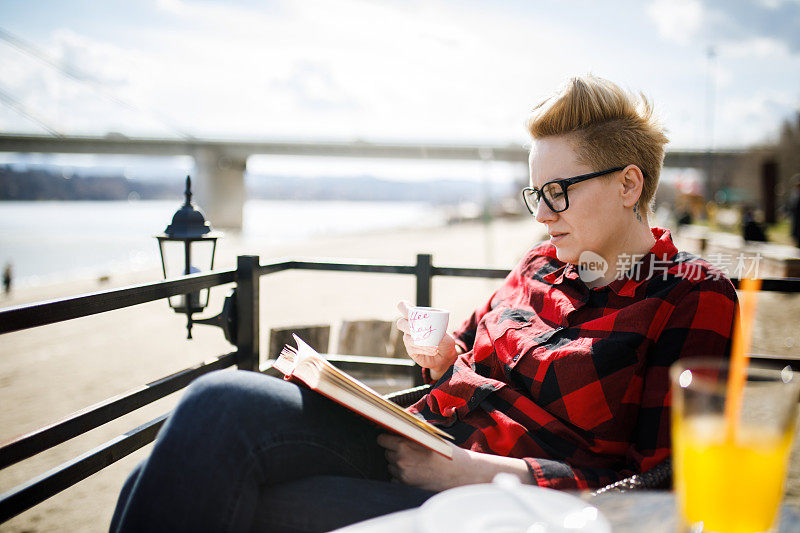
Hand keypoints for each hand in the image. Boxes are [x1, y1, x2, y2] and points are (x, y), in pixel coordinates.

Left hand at [377, 433, 531, 490]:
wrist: (460, 473)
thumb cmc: (446, 452)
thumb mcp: (429, 436)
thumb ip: (412, 431)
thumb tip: (398, 423)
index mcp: (405, 444)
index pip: (382, 439)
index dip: (387, 438)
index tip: (391, 438)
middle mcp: (401, 459)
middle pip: (386, 453)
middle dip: (394, 451)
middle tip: (409, 451)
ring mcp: (402, 473)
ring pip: (390, 466)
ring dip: (397, 463)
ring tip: (414, 462)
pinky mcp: (406, 485)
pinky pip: (394, 478)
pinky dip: (401, 476)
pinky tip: (414, 472)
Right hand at [396, 300, 458, 380]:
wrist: (445, 357)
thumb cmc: (444, 340)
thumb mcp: (445, 333)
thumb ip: (439, 328)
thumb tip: (433, 324)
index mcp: (417, 317)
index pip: (404, 307)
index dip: (404, 307)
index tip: (410, 311)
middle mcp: (410, 327)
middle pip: (400, 322)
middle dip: (409, 326)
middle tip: (420, 331)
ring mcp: (408, 338)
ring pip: (407, 338)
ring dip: (421, 342)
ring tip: (434, 346)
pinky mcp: (410, 350)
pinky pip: (412, 348)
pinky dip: (424, 349)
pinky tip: (433, 351)